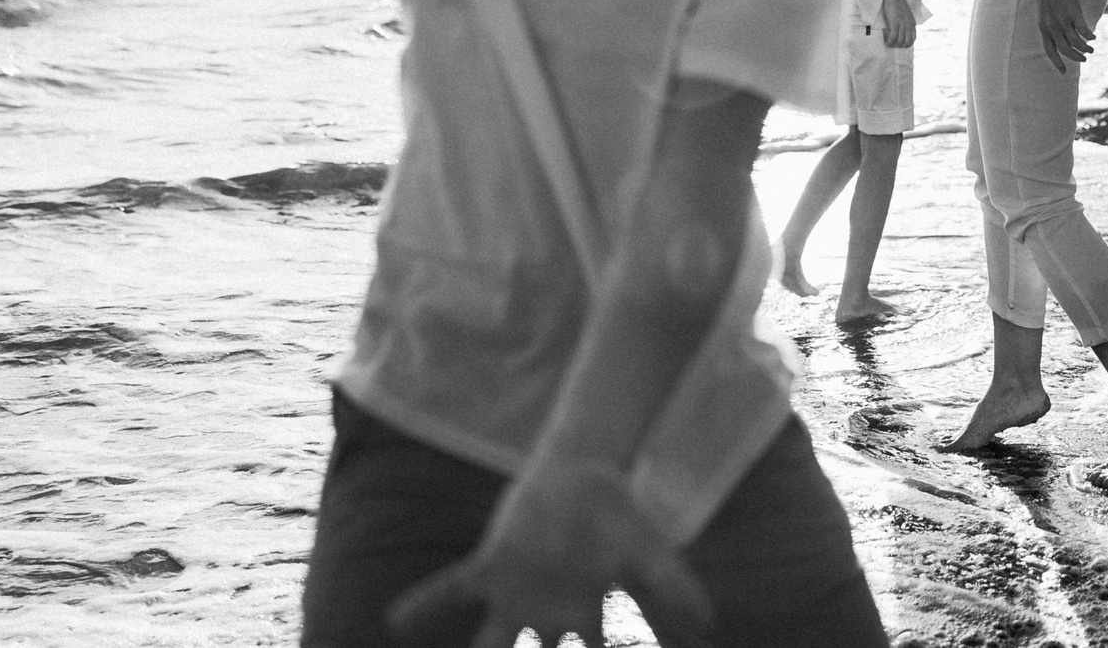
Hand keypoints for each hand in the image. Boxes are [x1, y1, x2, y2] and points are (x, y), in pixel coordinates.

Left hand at [387, 455, 712, 647]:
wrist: (585, 476)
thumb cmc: (621, 518)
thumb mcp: (651, 552)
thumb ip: (676, 587)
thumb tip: (711, 625)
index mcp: (587, 625)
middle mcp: (547, 622)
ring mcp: (516, 599)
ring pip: (490, 645)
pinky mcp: (490, 568)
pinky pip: (451, 591)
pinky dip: (424, 606)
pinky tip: (396, 621)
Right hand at [880, 0, 916, 49]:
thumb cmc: (898, 4)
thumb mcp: (907, 15)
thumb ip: (906, 23)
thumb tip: (902, 30)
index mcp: (913, 24)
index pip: (913, 39)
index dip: (906, 44)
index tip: (900, 43)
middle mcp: (909, 26)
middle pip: (907, 43)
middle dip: (900, 46)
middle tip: (893, 44)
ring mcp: (902, 25)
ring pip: (899, 42)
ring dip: (893, 45)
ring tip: (888, 43)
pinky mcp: (895, 24)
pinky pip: (893, 38)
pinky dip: (889, 42)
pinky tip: (886, 40)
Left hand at [1031, 0, 1093, 72]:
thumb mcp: (1046, 13)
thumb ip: (1054, 25)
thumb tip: (1067, 35)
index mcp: (1043, 28)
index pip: (1050, 50)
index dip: (1057, 62)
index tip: (1064, 72)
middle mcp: (1051, 27)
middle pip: (1065, 50)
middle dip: (1076, 57)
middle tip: (1085, 58)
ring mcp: (1062, 20)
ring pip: (1076, 42)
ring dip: (1085, 48)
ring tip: (1091, 49)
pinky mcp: (1072, 12)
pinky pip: (1083, 30)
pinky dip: (1089, 36)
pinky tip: (1093, 37)